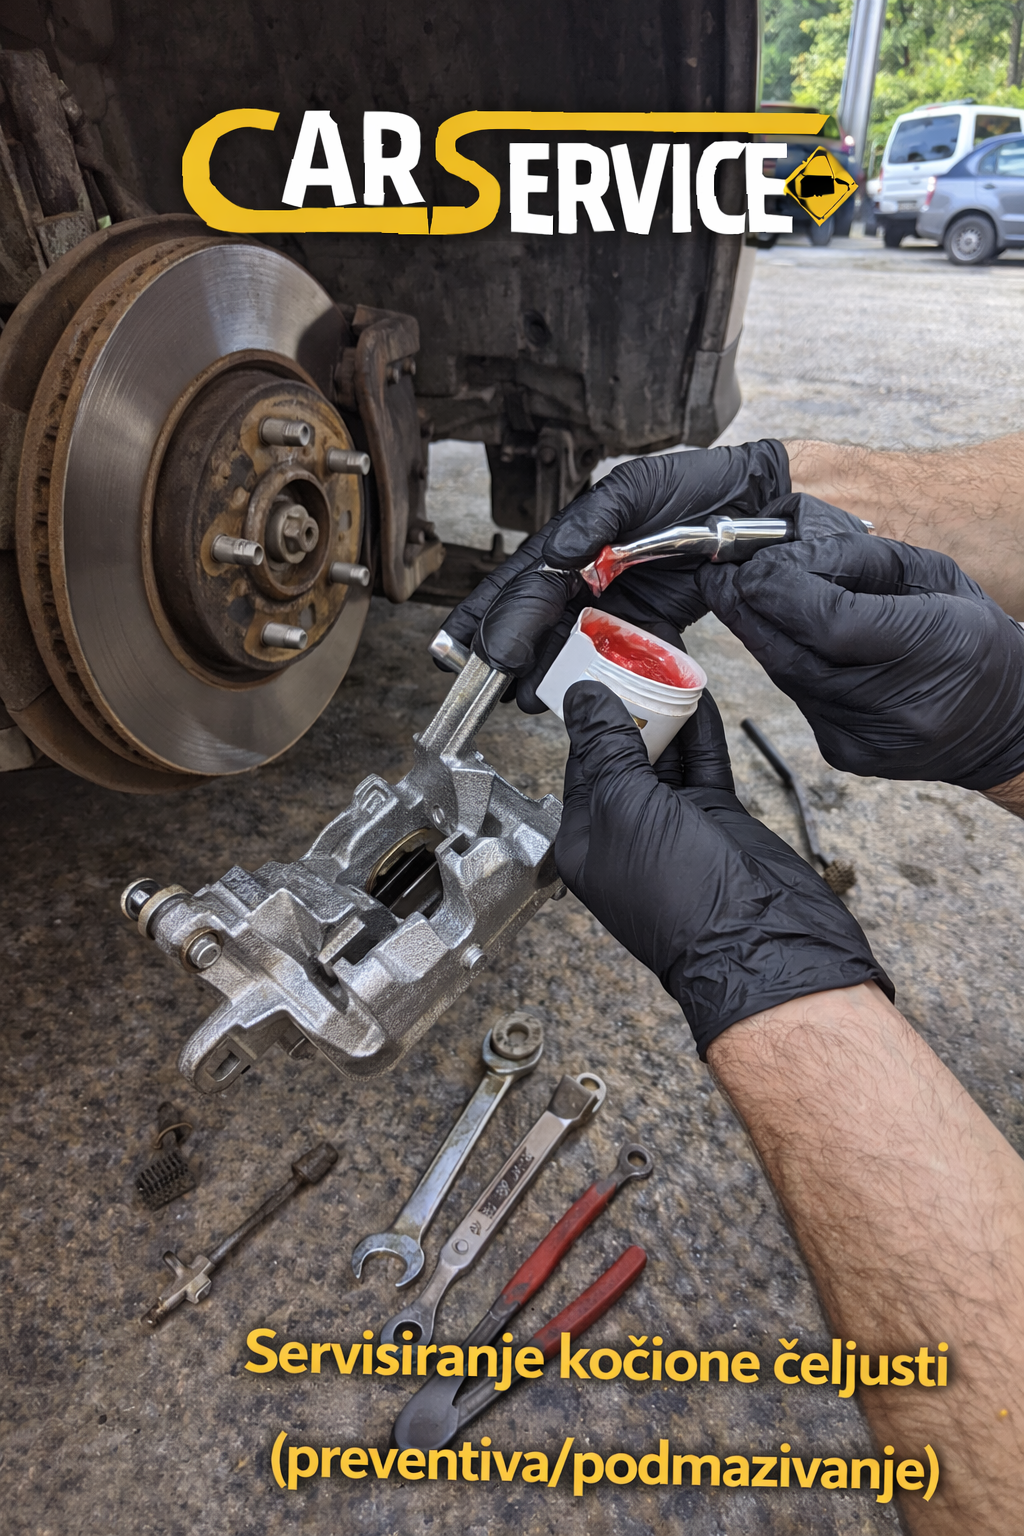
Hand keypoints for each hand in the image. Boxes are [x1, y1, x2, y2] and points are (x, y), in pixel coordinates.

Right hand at [441, 440, 792, 708]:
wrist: (751, 509)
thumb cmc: (692, 487)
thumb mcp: (636, 488)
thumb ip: (596, 518)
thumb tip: (559, 551)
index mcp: (573, 544)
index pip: (522, 584)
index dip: (497, 618)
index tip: (485, 651)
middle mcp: (585, 579)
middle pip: (535, 622)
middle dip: (508, 655)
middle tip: (491, 686)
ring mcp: (615, 606)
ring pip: (568, 645)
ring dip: (544, 673)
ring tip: (526, 698)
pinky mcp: (649, 627)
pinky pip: (618, 658)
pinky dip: (598, 680)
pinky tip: (582, 697)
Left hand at [556, 682, 891, 1056]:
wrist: (764, 942)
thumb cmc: (682, 895)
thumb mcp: (626, 807)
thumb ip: (606, 747)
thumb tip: (584, 698)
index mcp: (585, 839)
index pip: (579, 759)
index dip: (589, 709)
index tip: (596, 662)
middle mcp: (626, 831)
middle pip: (622, 751)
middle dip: (630, 701)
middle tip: (636, 650)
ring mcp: (674, 824)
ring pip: (665, 753)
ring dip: (666, 709)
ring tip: (668, 659)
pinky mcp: (717, 819)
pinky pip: (703, 763)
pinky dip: (701, 729)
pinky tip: (698, 694)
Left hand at [697, 535, 1023, 790]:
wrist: (1002, 724)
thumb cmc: (972, 638)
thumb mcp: (934, 576)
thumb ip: (858, 560)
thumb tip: (782, 552)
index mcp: (932, 649)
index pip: (829, 622)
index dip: (778, 589)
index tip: (751, 563)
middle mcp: (895, 705)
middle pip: (792, 653)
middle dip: (746, 609)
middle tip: (718, 577)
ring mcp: (866, 738)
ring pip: (786, 677)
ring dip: (760, 634)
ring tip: (744, 598)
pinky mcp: (844, 754)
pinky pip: (798, 699)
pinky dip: (786, 665)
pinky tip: (789, 640)